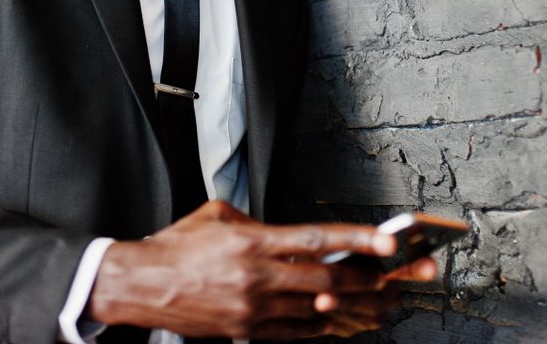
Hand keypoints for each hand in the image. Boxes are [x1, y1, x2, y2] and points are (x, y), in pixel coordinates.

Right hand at [85, 201, 426, 338]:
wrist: (143, 285)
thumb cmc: (179, 246)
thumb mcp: (217, 215)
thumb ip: (258, 221)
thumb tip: (288, 234)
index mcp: (253, 240)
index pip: (318, 240)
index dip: (358, 241)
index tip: (391, 241)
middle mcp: (259, 275)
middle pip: (329, 280)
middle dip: (372, 279)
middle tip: (404, 277)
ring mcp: (254, 308)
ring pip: (318, 309)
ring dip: (355, 306)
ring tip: (386, 301)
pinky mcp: (247, 330)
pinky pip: (296, 332)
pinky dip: (323, 324)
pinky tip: (343, 319)